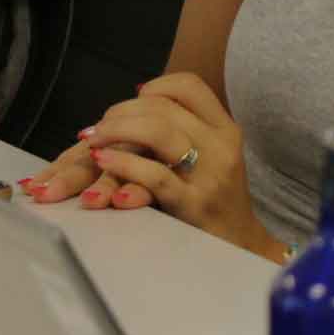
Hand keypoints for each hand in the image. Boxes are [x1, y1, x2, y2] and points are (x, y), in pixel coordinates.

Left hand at [55, 74, 272, 253]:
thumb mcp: (212, 157)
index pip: (189, 87)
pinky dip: (122, 163)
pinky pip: (154, 175)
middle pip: (163, 109)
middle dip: (121, 113)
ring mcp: (209, 176)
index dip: (156, 86)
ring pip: (158, 132)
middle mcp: (221, 147)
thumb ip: (186, 129)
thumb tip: (139, 97)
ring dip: (116, 130)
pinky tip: (102, 161)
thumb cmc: (216, 200)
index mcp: (226, 130)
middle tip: (97, 129)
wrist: (241, 248)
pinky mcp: (192, 204)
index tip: (134, 98)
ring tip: (92, 140)